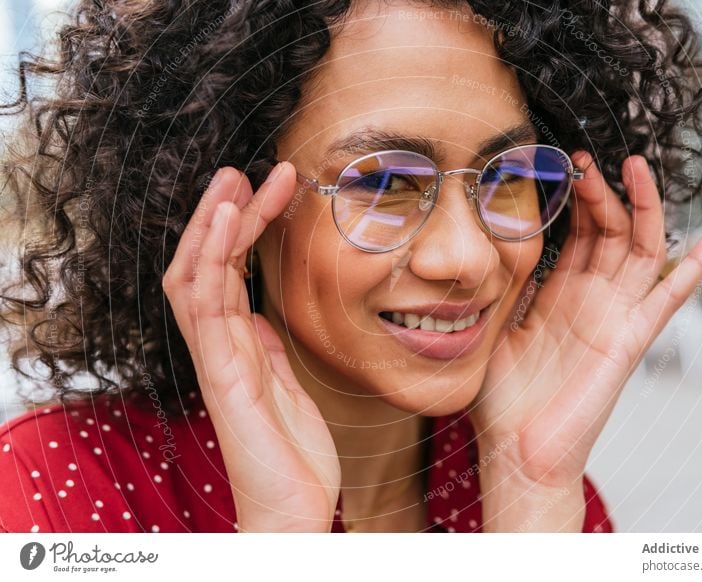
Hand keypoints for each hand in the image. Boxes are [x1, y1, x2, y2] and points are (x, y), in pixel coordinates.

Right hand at [163, 163, 340, 531]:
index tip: (261, 192)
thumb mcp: (287, 387)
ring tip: (232, 180)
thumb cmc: (290, 454)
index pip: (225, 275)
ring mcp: (217, 359)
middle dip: (221, 217)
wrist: (292, 509)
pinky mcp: (224, 375)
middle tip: (241, 172)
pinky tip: (228, 220)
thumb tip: (261, 317)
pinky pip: (208, 306)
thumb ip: (268, 350)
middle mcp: (220, 346)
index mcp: (237, 346)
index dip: (236, 231)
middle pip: (206, 266)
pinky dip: (213, 257)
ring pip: (198, 277)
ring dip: (213, 225)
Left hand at [471, 152, 701, 529]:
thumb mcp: (497, 327)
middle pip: (609, 231)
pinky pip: (670, 298)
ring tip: (633, 166)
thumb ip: (511, 288)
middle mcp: (591, 299)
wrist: (515, 451)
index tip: (562, 162)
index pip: (579, 233)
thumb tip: (506, 245)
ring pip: (640, 250)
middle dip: (602, 191)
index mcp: (559, 294)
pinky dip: (698, 265)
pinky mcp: (630, 340)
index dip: (576, 198)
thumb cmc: (502, 397)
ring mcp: (614, 317)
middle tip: (586, 157)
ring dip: (642, 208)